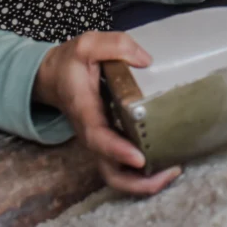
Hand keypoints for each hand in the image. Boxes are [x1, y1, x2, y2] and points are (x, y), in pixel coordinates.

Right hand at [34, 32, 180, 194]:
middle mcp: (92, 133)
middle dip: (138, 182)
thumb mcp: (87, 44)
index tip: (139, 158)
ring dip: (144, 182)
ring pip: (118, 174)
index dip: (117, 150)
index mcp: (84, 110)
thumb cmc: (69, 63)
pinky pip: (123, 166)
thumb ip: (115, 45)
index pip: (98, 137)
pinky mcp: (109, 142)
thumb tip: (145, 60)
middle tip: (169, 172)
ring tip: (173, 171)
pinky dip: (143, 173)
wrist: (52, 77)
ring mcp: (100, 142)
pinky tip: (167, 161)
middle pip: (110, 171)